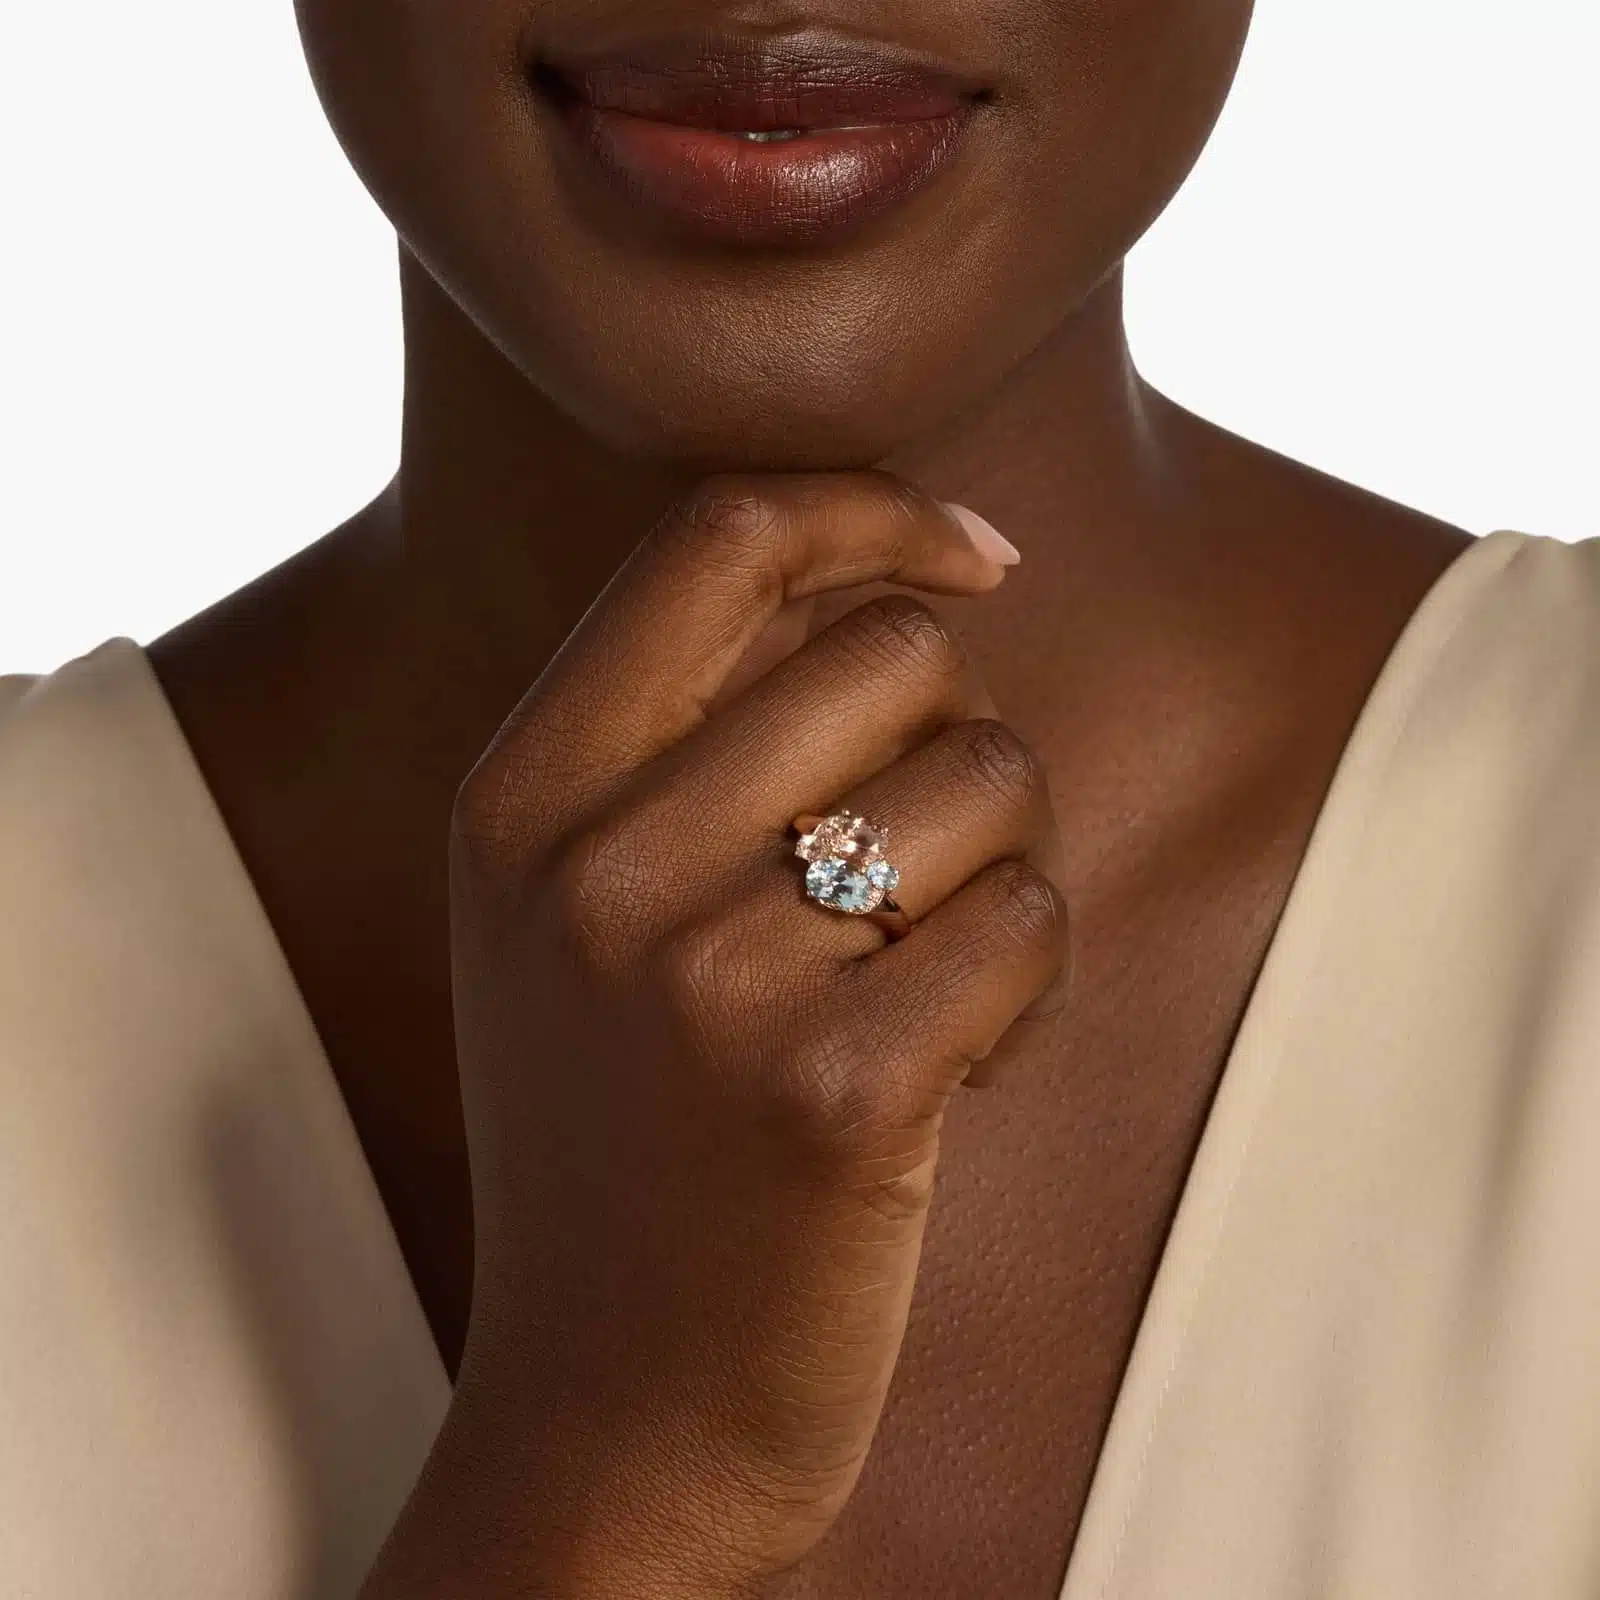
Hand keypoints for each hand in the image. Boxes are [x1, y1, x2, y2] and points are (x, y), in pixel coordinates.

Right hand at [362, 471, 1067, 1597]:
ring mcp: (706, 981)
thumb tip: (916, 574)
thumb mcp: (581, 917)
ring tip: (929, 977)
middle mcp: (594, 866)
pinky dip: (1032, 981)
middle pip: (893, 647)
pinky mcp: (835, 1094)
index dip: (876, 510)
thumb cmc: (629, 1137)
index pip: (719, 537)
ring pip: (988, 775)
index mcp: (522, 797)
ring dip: (1003, 864)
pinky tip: (961, 1063)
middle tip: (923, 859)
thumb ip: (694, 732)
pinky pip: (1028, 920)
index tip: (976, 560)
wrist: (615, 1415)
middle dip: (956, 733)